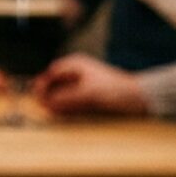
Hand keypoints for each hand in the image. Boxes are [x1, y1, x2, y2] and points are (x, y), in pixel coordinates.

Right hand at [34, 54, 149, 115]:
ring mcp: (82, 84)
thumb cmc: (116, 89)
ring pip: (62, 92)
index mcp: (76, 64)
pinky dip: (66, 106)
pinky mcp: (87, 96)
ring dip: (56, 101)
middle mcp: (77, 72)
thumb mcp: (87, 93)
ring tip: (51, 110)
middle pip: (55, 82)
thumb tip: (46, 103)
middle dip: (48, 94)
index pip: (52, 73)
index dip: (43, 84)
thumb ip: (65, 98)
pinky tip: (63, 112)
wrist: (138, 97)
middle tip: (42, 106)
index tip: (37, 97)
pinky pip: (70, 100)